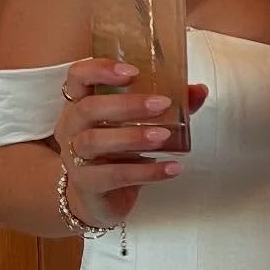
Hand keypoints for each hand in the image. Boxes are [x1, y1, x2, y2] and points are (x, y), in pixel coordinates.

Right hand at [53, 60, 207, 229]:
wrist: (96, 200)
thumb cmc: (116, 153)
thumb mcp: (134, 126)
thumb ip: (165, 106)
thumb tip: (198, 90)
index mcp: (80, 104)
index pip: (77, 76)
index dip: (100, 69)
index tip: (132, 71)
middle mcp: (71, 127)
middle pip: (89, 108)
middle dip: (127, 104)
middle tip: (162, 104)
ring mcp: (74, 157)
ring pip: (95, 142)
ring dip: (132, 137)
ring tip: (164, 137)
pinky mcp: (87, 185)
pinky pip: (114, 176)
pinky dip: (146, 171)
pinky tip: (171, 168)